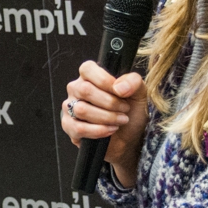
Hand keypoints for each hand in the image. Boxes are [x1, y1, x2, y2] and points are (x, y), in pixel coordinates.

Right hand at [62, 62, 147, 187]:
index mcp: (90, 76)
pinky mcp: (68, 126)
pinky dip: (98, 130)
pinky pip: (78, 128)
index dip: (104, 80)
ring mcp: (69, 108)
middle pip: (85, 90)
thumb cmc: (130, 112)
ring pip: (81, 110)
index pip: (87, 69)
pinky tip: (110, 130)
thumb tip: (119, 87)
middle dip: (110, 102)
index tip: (121, 92)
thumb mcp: (139, 94)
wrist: (128, 138)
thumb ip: (133, 82)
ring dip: (106, 117)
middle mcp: (76, 89)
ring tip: (120, 120)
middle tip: (125, 109)